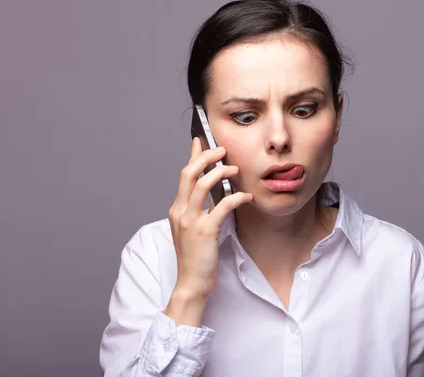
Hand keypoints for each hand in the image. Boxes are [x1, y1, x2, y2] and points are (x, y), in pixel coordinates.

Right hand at [165, 138, 251, 325]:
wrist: (191, 284)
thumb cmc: (195, 258)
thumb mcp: (193, 230)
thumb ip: (200, 211)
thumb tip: (214, 194)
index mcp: (177, 210)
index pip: (183, 175)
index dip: (192, 155)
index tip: (200, 140)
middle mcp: (180, 212)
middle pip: (189, 173)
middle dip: (206, 157)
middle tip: (222, 150)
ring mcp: (190, 221)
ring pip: (202, 184)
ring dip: (220, 172)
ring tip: (235, 169)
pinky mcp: (204, 231)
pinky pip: (221, 206)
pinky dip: (235, 198)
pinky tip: (246, 196)